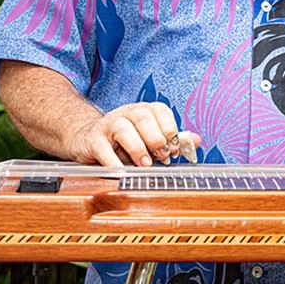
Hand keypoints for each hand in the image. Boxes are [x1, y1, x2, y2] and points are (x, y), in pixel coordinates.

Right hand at [70, 102, 201, 167]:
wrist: (87, 140)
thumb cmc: (123, 141)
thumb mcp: (149, 138)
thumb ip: (172, 139)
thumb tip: (196, 141)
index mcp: (143, 111)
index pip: (160, 110)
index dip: (170, 129)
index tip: (175, 149)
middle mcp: (126, 113)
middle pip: (143, 117)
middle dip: (156, 138)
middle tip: (163, 158)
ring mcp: (108, 124)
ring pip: (123, 128)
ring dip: (137, 148)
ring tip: (145, 165)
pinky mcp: (93, 139)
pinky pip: (102, 148)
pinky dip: (113, 162)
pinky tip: (122, 172)